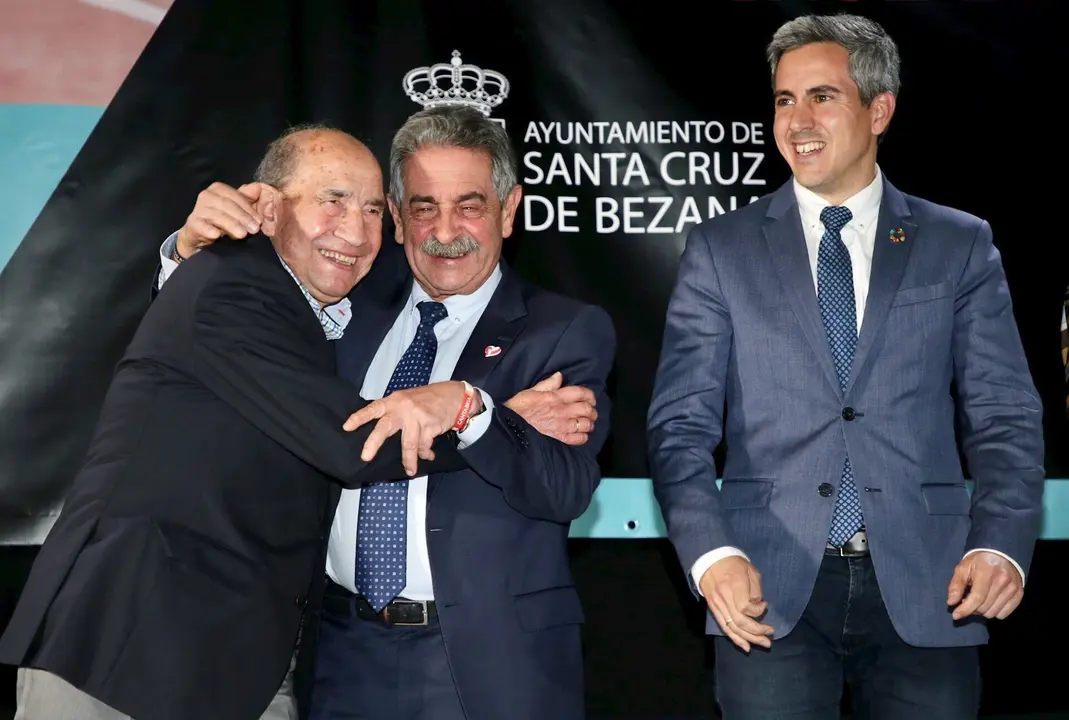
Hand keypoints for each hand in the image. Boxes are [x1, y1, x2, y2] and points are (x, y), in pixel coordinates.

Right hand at [175, 182, 270, 257]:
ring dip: (231, 225)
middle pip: (227, 205)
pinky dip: (209, 230)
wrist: (201, 235)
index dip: (248, 209)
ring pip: (216, 215)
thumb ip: (247, 199)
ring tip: (242, 234)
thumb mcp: (238, 209)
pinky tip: (217, 235)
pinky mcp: (192, 223)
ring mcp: (198, 209)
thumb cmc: (223, 220)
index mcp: (219, 189)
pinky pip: (201, 226)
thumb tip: (258, 187)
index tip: (259, 221)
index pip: (236, 196)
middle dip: (243, 217)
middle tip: (254, 229)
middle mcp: (207, 195)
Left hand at [342, 381, 477, 475]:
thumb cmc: (428, 399)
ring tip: (410, 470)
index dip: (359, 417)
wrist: (454, 396)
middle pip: (385, 427)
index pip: (373, 408)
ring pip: (408, 444)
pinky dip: (425, 453)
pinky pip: (424, 446)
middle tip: (365, 457)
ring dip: (409, 460)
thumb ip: (394, 411)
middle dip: (373, 443)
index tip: (346, 427)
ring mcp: (417, 416)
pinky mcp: (430, 425)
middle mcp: (403, 407)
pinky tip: (428, 455)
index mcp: (394, 401)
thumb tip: (380, 431)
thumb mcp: (407, 399)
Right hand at [504, 372, 596, 444]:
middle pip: (587, 409)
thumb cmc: (519, 406)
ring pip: (585, 424)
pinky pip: (578, 439)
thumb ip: (548, 383)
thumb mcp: (531, 390)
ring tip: (588, 422)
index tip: (590, 398)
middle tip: (591, 411)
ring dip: (590, 423)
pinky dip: (583, 436)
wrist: (509, 424)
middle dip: (592, 409)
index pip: (581, 393)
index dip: (590, 395)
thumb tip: (560, 376)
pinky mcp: (559, 437)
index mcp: (556, 397)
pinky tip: (582, 434)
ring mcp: (562, 426)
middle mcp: (562, 411)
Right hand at [699, 556, 772, 651]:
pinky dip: (735, 639)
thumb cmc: (734, 563)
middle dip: (757, 631)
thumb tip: (758, 605)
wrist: (709, 560)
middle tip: (770, 634)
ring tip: (764, 643)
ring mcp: (717, 604)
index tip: (765, 605)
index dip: (758, 611)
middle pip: (740, 621)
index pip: (745, 607)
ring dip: (749, 638)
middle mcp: (724, 597)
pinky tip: (745, 646)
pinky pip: (724, 627)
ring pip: (732, 627)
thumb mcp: (750, 569)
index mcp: (734, 584)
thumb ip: (756, 588)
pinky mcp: (713, 609)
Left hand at [947, 551, 1023, 620]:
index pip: (977, 597)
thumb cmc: (979, 561)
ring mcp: (1013, 588)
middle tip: (968, 600)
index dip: (965, 609)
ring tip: (979, 600)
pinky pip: (1004, 613)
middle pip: (984, 607)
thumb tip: (951, 602)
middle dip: (972, 608)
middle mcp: (1003, 580)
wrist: (1001, 554)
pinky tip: (990, 602)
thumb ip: (956, 585)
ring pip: (993, 613)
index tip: (956, 615)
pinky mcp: (1019, 594)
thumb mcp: (963, 568)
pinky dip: (994, 611)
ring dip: (983, 611)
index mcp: (987, 572)